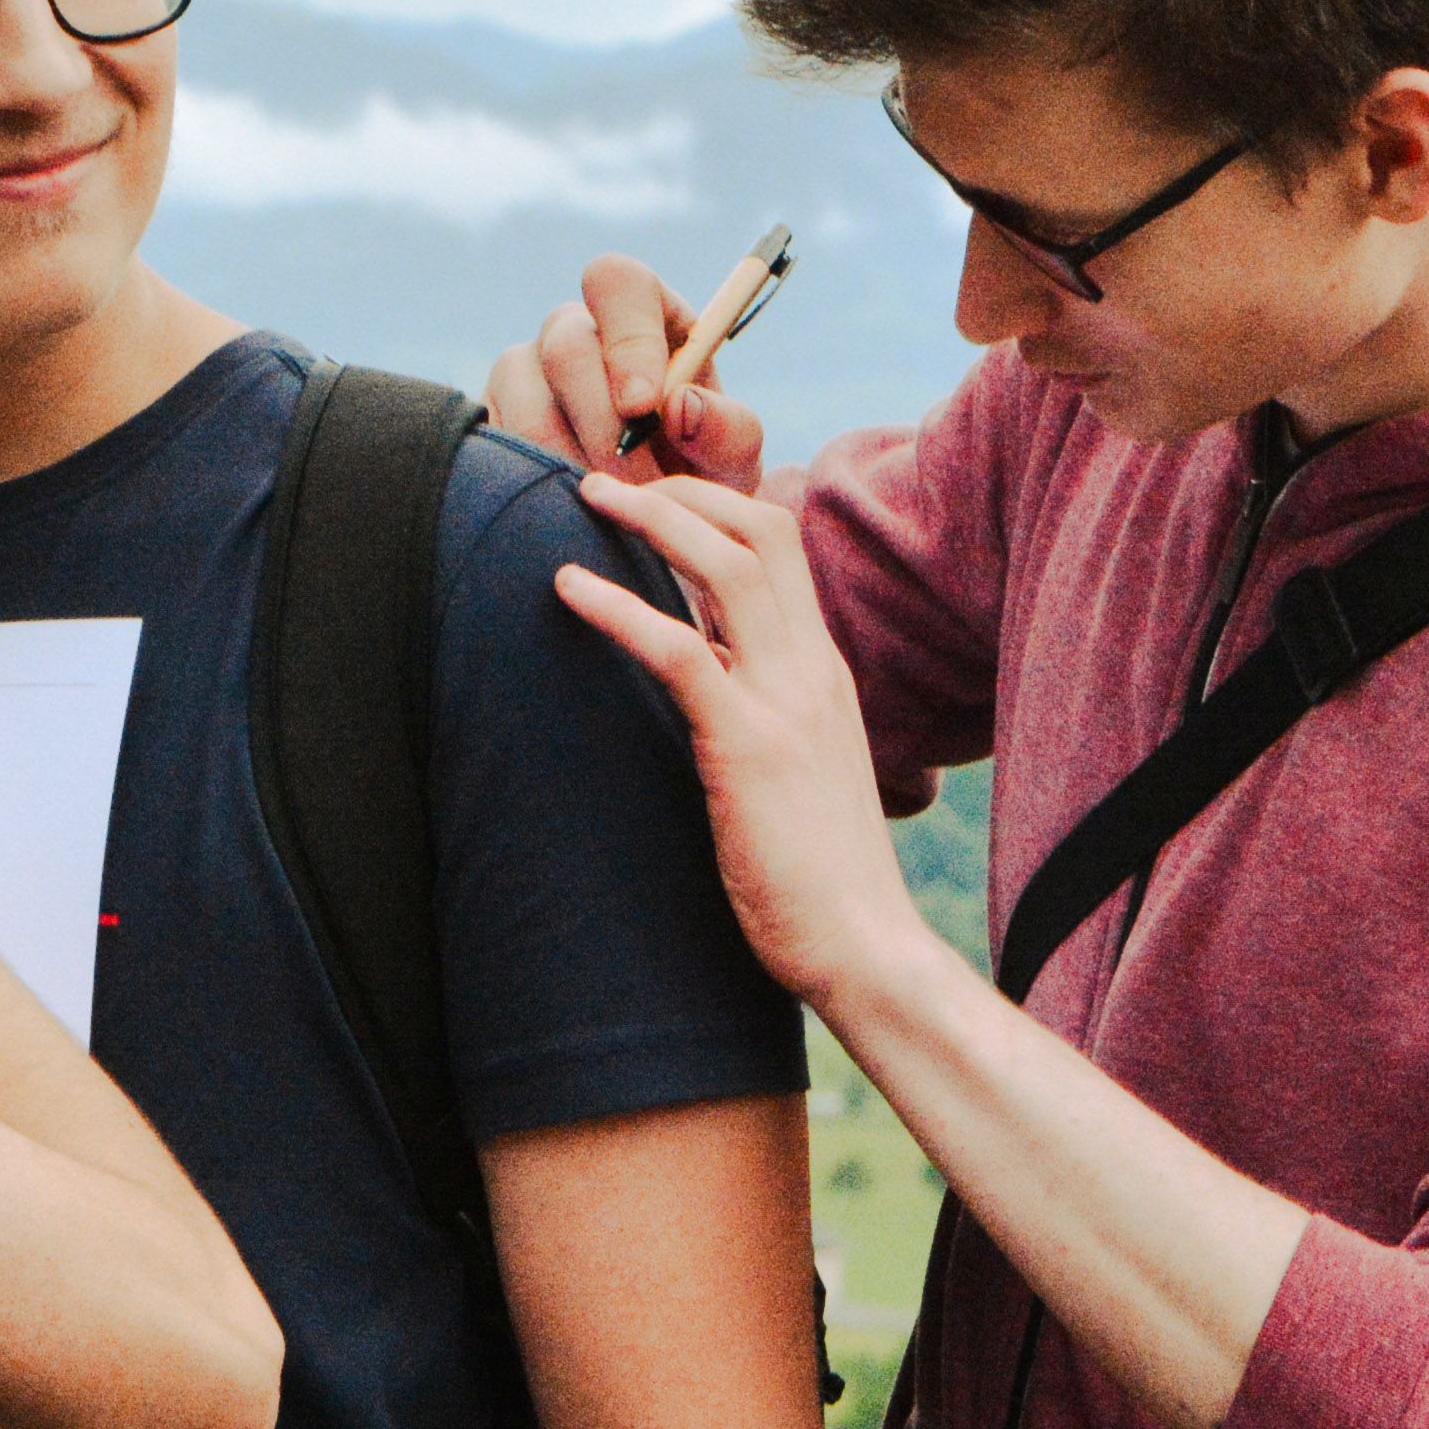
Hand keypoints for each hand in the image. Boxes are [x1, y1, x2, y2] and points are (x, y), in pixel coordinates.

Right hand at [485, 253, 767, 490]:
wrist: (648, 531)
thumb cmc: (697, 479)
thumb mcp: (732, 460)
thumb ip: (728, 429)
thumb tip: (681, 404)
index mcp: (641, 315)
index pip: (619, 284)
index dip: (628, 339)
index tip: (644, 408)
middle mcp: (573, 332)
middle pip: (567, 348)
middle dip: (603, 426)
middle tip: (636, 487)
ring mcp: (521, 374)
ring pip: (528, 404)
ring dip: (573, 464)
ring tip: (612, 512)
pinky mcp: (489, 423)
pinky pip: (496, 448)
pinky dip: (537, 486)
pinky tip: (572, 514)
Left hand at [552, 470, 932, 1024]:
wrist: (864, 947)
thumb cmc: (819, 876)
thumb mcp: (795, 772)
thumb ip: (761, 716)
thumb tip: (705, 688)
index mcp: (822, 670)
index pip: (782, 548)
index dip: (715, 504)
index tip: (650, 496)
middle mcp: (812, 669)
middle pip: (761, 530)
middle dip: (681, 489)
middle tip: (607, 481)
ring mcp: (787, 702)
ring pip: (728, 566)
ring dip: (652, 518)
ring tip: (584, 498)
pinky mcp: (749, 746)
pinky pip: (680, 650)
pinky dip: (618, 607)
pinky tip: (564, 588)